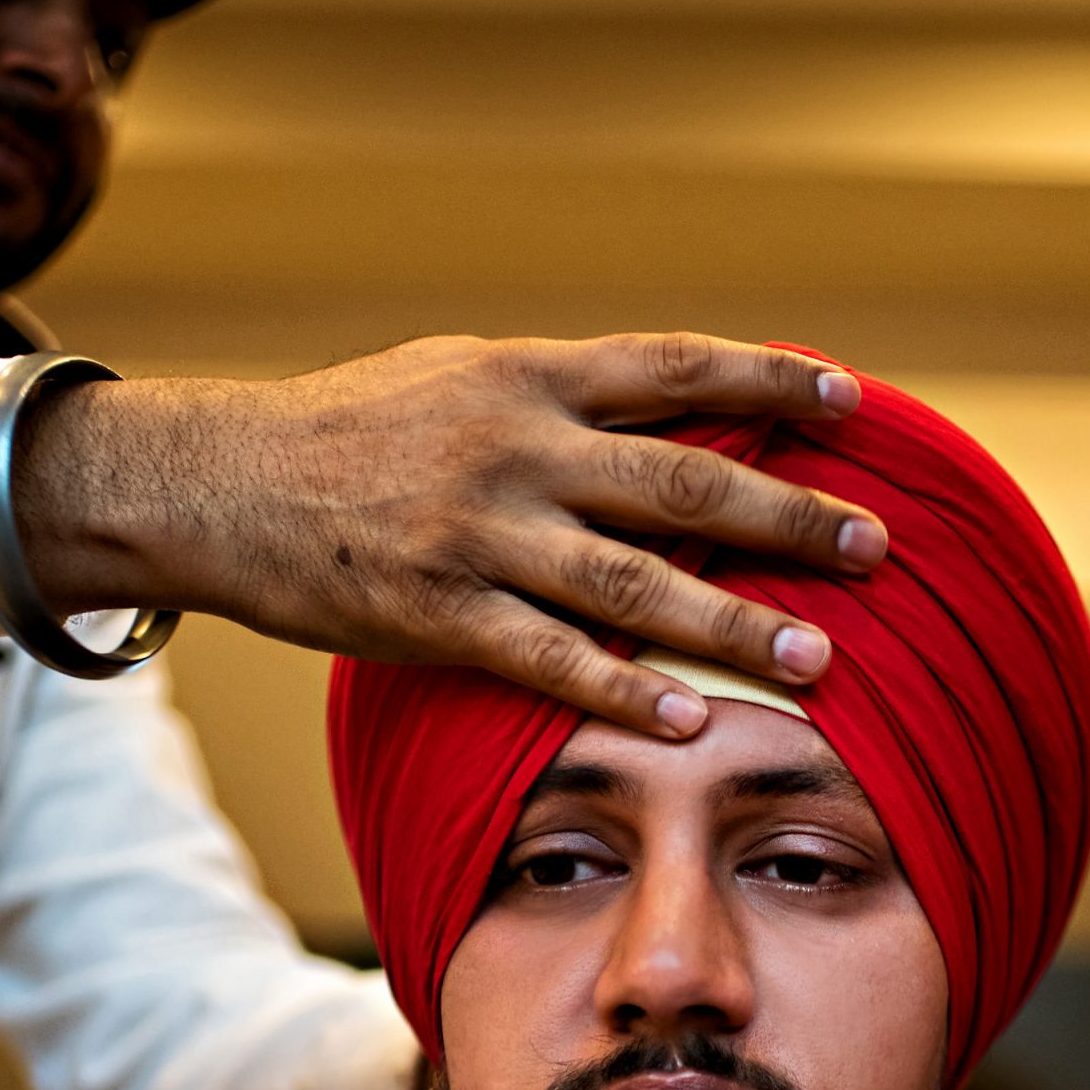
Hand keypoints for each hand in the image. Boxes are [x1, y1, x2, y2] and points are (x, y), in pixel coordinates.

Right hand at [13, 333, 887, 735]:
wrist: (214, 481)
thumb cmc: (349, 431)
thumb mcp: (459, 377)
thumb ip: (563, 398)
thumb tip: (675, 411)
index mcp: (528, 377)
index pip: (675, 368)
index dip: (769, 382)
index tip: (852, 403)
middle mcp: (515, 447)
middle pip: (684, 481)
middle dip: (790, 518)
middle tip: (875, 548)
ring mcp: (478, 532)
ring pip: (634, 580)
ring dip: (735, 622)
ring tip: (818, 659)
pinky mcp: (435, 611)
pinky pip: (549, 658)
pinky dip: (623, 690)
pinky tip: (690, 721)